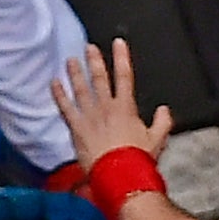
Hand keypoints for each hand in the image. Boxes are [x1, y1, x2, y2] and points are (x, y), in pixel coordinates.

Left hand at [51, 42, 172, 171]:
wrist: (120, 176)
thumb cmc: (138, 161)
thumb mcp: (158, 140)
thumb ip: (162, 122)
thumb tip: (164, 110)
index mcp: (126, 108)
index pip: (124, 76)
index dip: (121, 57)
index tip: (118, 43)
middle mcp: (106, 107)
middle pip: (100, 78)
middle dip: (94, 61)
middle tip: (89, 47)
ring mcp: (90, 117)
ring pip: (81, 89)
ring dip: (75, 73)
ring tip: (70, 60)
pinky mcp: (77, 129)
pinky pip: (65, 108)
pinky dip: (59, 95)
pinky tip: (54, 83)